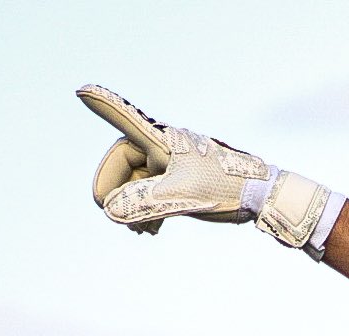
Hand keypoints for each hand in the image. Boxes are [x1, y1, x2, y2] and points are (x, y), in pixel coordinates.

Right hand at [75, 85, 330, 247]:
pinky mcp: (186, 179)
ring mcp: (175, 163)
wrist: (266, 198)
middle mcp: (165, 146)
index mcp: (161, 139)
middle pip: (125, 165)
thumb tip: (111, 211)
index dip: (102, 106)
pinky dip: (149, 209)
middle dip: (117, 192)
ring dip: (133, 205)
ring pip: (140, 182)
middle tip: (114, 217)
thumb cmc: (226, 188)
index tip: (82, 90)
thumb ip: (142, 203)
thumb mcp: (181, 197)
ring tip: (140, 231)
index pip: (124, 119)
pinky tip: (152, 230)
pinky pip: (156, 191)